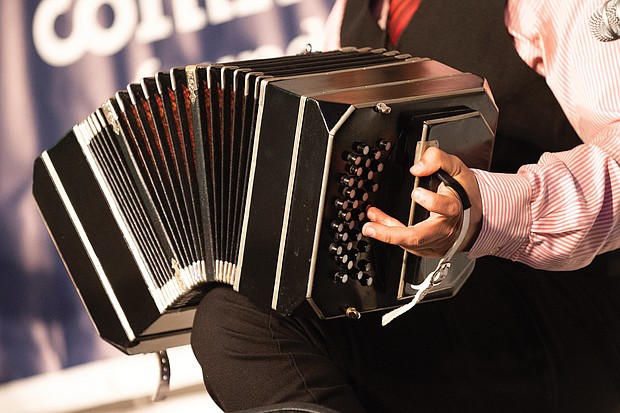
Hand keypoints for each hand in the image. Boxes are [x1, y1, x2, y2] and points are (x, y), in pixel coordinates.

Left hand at [361, 147, 481, 257]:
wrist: (475, 216)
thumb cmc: (463, 193)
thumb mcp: (456, 168)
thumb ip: (437, 160)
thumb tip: (417, 168)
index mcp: (455, 208)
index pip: (446, 208)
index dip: (431, 201)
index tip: (416, 192)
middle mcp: (445, 229)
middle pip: (419, 237)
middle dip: (392, 234)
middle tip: (370, 227)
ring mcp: (436, 242)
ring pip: (408, 243)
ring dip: (386, 233)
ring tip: (369, 225)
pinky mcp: (428, 249)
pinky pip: (406, 245)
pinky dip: (391, 234)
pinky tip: (378, 224)